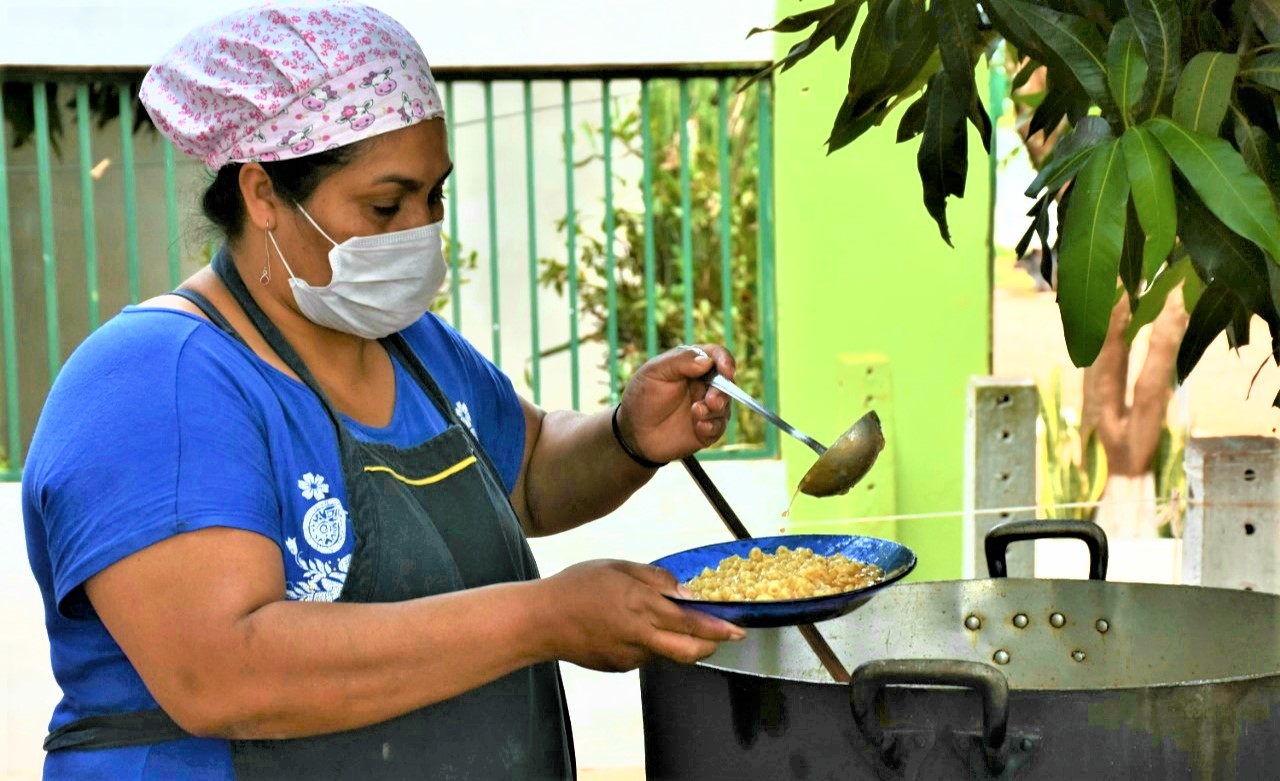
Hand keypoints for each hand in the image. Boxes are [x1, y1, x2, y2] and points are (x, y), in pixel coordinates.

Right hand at [539, 560, 744, 671]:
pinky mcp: (618, 666)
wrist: (540, 621)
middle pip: (689, 650)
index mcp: (641, 605)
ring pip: (667, 654)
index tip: (738, 630)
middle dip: (711, 646)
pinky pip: (645, 657)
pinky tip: (632, 629)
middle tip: (723, 637)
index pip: (690, 622)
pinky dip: (650, 645)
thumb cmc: (576, 586)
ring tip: (667, 623)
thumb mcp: (617, 567)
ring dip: (678, 643)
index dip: (718, 628)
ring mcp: (629, 655)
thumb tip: (684, 591)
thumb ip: (654, 578)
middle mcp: (640, 635)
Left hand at [616, 344, 734, 463]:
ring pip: (724, 406)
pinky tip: (699, 428)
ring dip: (715, 410)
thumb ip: (680, 361)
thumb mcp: (655, 372)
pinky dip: (712, 427)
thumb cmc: (642, 396)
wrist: (633, 431)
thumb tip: (707, 361)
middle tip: (711, 400)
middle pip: (726, 383)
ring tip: (696, 413)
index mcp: (693, 365)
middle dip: (722, 391)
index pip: (716, 356)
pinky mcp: (706, 429)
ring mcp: (706, 407)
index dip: (725, 360)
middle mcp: (704, 385)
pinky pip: (719, 427)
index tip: (726, 370)